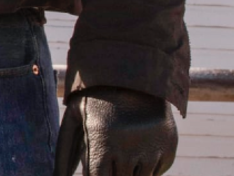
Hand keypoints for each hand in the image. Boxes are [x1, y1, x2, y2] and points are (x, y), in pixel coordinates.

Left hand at [54, 86, 176, 175]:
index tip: (98, 165)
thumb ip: (64, 152)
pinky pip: (158, 172)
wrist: (133, 68)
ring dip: (130, 171)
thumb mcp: (75, 117)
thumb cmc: (96, 96)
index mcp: (100, 141)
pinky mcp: (169, 144)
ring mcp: (151, 147)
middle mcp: (128, 147)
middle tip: (110, 152)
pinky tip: (140, 144)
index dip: (97, 174)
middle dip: (113, 171)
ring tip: (123, 147)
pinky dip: (148, 166)